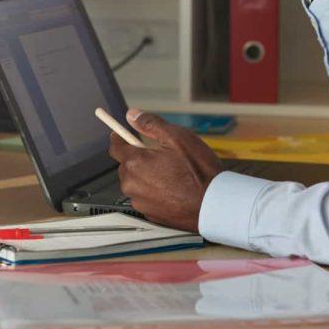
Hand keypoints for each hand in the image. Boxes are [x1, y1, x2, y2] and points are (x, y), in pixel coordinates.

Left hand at [107, 109, 223, 231]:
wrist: (213, 203)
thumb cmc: (198, 172)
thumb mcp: (177, 137)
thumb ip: (151, 124)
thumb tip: (133, 115)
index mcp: (135, 162)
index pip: (115, 147)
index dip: (120, 137)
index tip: (122, 133)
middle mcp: (132, 184)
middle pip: (127, 165)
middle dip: (139, 158)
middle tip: (161, 155)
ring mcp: (140, 201)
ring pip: (136, 182)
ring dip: (147, 176)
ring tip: (171, 174)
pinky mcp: (150, 213)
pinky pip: (146, 197)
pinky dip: (154, 191)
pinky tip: (173, 189)